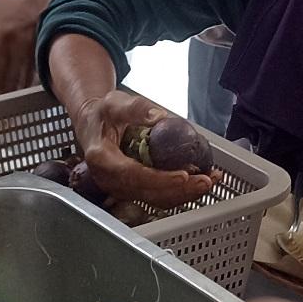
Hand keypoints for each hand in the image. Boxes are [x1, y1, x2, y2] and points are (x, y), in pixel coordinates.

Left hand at [0, 0, 65, 97]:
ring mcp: (35, 50)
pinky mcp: (48, 52)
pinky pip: (39, 75)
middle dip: (1, 100)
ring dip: (15, 98)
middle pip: (8, 82)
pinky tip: (28, 100)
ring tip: (9, 115)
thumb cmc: (14, 3)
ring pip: (24, 81)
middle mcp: (17, 47)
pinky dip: (32, 89)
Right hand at [71, 89, 214, 208]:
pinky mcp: (132, 190)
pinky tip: (198, 181)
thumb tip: (159, 118)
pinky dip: (180, 191)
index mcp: (102, 158)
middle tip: (206, 180)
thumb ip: (136, 109)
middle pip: (147, 192)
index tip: (183, 176)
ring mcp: (120, 188)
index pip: (132, 174)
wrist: (93, 125)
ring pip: (155, 198)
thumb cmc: (102, 114)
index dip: (159, 179)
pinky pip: (157, 196)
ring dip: (184, 193)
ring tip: (209, 181)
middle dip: (180, 190)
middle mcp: (109, 179)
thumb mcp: (115, 102)